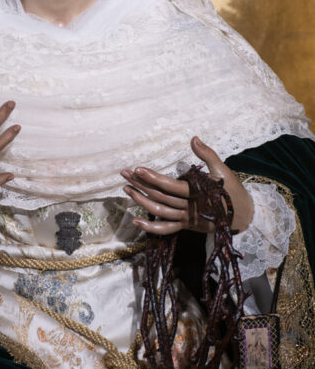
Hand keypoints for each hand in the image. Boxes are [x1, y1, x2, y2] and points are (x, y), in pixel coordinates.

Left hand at [121, 137, 253, 235]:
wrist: (243, 215)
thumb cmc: (232, 189)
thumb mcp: (222, 169)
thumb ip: (207, 154)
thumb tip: (193, 138)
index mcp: (198, 192)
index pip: (170, 186)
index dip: (153, 178)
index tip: (137, 169)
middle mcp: (190, 207)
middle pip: (160, 197)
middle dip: (141, 185)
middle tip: (124, 173)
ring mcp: (187, 219)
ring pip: (160, 212)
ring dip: (141, 201)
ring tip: (126, 189)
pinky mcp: (187, 227)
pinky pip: (166, 229)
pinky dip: (151, 228)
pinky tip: (135, 221)